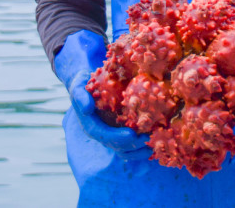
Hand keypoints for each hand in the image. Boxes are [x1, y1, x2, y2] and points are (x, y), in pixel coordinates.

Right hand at [54, 30, 149, 160]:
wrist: (90, 84)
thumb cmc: (85, 82)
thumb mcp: (79, 85)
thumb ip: (80, 95)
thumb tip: (86, 109)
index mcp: (91, 125)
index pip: (103, 135)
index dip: (117, 138)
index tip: (131, 135)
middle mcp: (102, 133)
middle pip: (117, 146)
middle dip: (133, 145)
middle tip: (149, 140)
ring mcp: (112, 134)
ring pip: (125, 150)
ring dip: (139, 151)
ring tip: (154, 146)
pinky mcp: (121, 131)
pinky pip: (131, 145)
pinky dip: (141, 147)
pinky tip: (155, 144)